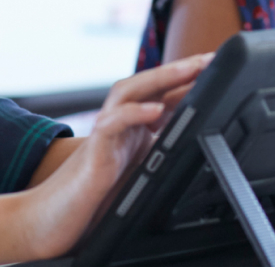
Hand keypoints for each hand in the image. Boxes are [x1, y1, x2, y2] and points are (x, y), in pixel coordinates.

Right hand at [14, 53, 211, 259]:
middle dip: (179, 70)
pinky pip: (113, 123)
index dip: (189, 80)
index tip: (216, 66)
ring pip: (130, 92)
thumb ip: (163, 150)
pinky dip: (134, 113)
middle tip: (208, 58)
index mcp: (134, 127)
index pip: (163, 94)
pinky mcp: (95, 149)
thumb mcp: (144, 168)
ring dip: (160, 78)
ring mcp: (106, 132)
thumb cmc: (100, 194)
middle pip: (149, 84)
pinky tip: (155, 109)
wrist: (58, 217)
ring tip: (187, 69)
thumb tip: (198, 139)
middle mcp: (119, 122)